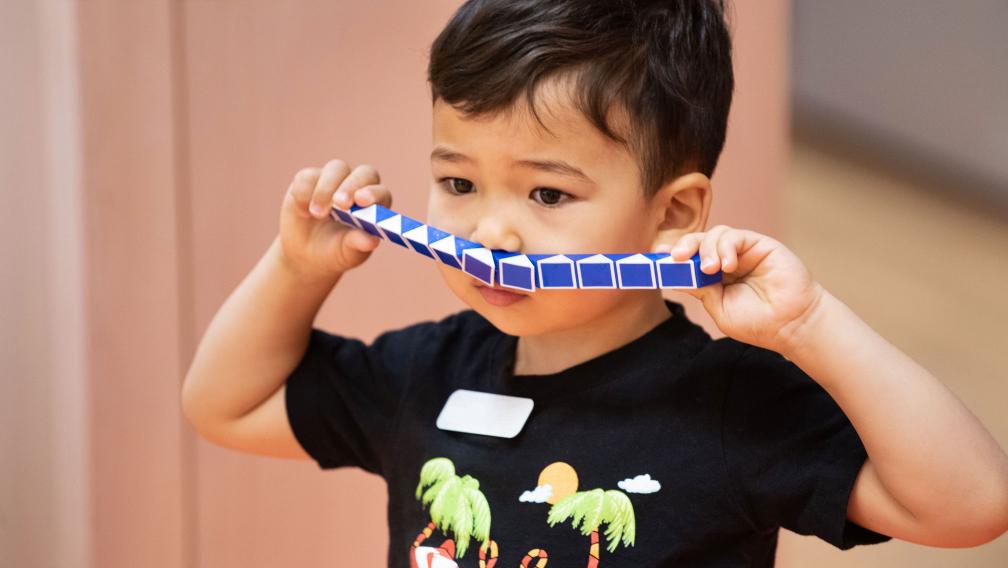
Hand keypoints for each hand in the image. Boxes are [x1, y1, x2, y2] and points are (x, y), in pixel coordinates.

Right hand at [278, 159, 392, 281]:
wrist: (305, 255)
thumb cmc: (335, 253)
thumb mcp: (346, 254)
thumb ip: (357, 245)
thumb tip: (371, 241)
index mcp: (374, 206)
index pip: (381, 192)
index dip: (374, 193)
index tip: (361, 201)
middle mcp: (357, 187)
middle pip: (363, 173)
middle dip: (351, 186)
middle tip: (340, 203)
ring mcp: (334, 180)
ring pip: (336, 169)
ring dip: (326, 190)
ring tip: (317, 214)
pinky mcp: (309, 180)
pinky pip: (308, 177)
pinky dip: (304, 193)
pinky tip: (304, 212)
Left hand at [656, 225, 825, 352]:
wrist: (791, 325)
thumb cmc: (757, 322)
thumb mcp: (719, 307)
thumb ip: (698, 288)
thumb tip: (673, 273)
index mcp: (713, 277)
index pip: (688, 260)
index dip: (672, 255)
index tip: (656, 256)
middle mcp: (726, 261)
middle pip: (698, 242)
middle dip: (683, 246)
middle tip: (676, 257)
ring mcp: (742, 252)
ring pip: (715, 235)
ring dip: (707, 249)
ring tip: (713, 270)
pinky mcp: (759, 244)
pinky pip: (735, 236)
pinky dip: (726, 247)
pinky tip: (729, 265)